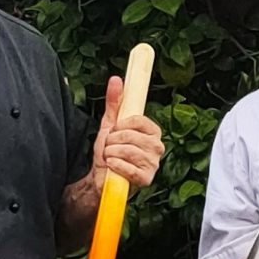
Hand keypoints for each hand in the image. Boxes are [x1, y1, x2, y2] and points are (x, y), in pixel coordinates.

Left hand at [91, 73, 164, 189]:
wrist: (101, 176)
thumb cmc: (109, 150)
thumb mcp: (110, 124)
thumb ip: (114, 102)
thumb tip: (116, 79)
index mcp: (152, 131)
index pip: (138, 120)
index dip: (120, 125)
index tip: (113, 131)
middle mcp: (157, 147)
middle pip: (131, 136)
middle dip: (112, 141)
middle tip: (109, 147)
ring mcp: (153, 164)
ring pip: (128, 151)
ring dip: (111, 153)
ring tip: (110, 156)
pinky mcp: (146, 179)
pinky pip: (128, 167)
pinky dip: (114, 165)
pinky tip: (112, 166)